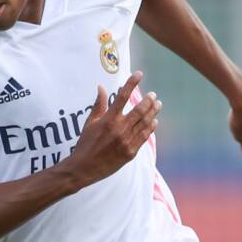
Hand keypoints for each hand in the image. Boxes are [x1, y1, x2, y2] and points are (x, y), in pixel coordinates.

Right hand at [64, 71, 161, 187]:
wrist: (84, 168)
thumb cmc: (85, 144)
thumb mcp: (90, 122)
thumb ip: (99, 104)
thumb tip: (102, 87)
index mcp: (109, 119)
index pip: (123, 96)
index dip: (132, 83)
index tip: (139, 74)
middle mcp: (120, 129)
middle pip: (140, 109)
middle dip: (149, 100)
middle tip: (153, 95)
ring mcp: (127, 141)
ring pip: (145, 122)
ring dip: (153, 112)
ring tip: (158, 104)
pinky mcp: (131, 152)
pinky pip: (144, 137)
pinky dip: (150, 127)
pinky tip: (154, 121)